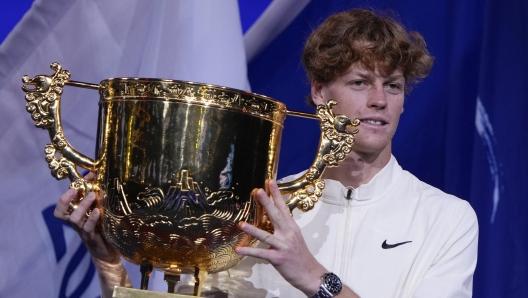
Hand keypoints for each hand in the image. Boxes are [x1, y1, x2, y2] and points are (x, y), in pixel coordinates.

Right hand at [53, 173, 118, 263]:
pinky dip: (92, 218)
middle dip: (64, 200)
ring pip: (74, 219)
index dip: (63, 197)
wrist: (109, 252)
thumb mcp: (99, 210)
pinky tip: (98, 211)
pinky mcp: (91, 238)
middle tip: (75, 190)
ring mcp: (82, 231)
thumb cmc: (103, 229)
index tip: (73, 186)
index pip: (61, 207)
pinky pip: (87, 228)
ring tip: (92, 196)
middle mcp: (76, 224)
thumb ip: (95, 195)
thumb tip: (94, 175)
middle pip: (60, 213)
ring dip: (82, 206)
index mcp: (76, 216)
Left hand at [235, 180, 325, 295]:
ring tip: (241, 224)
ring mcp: (283, 246)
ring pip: (266, 235)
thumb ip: (284, 227)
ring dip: (253, 229)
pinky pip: (261, 254)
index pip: (283, 207)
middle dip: (267, 203)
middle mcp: (288, 234)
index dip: (276, 194)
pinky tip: (238, 249)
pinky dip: (249, 251)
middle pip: (276, 216)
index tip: (270, 182)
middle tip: (258, 190)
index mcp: (292, 227)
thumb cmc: (300, 255)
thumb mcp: (295, 237)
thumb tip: (274, 216)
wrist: (310, 274)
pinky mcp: (277, 258)